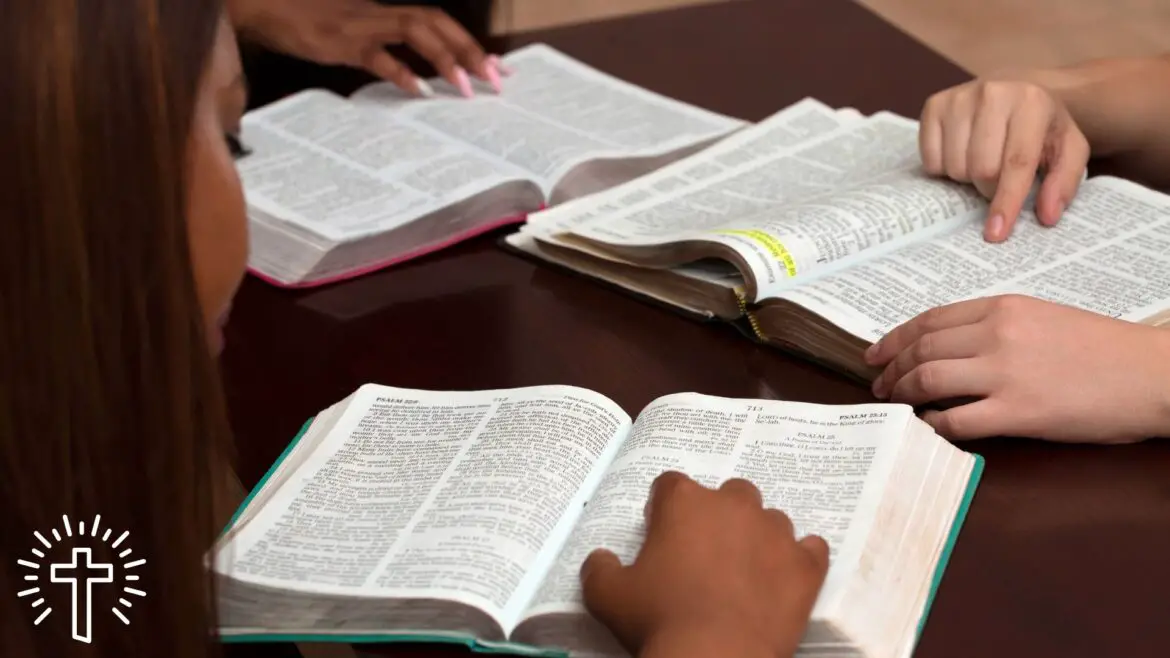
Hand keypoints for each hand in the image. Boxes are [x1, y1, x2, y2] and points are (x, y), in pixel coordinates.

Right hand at [229, 0, 501, 96]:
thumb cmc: (307, 21)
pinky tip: (418, 91)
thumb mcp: (353, 35)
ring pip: (415, 30)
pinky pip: (377, 55)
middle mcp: (380, 12)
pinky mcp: (341, 41)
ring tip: (466, 87)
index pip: (438, 22)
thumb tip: (417, 78)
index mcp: (386, 12)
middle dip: (469, 49)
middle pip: (436, 22)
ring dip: (444, 58)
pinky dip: (400, 72)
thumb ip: (385, 49)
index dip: (469, 42)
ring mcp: (362, 24)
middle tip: (495, 79)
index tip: (497, 67)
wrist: (262, 5)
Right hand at [580, 472, 828, 657]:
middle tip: (705, 554)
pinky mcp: (806, 565)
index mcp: (685, 502)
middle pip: (728, 493)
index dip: (664, 509)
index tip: (661, 534)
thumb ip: (600, 567)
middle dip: (718, 516)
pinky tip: (786, 578)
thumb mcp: (607, 596)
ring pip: (771, 519)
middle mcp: (734, 504)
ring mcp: (776, 532)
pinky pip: (811, 548)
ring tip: (746, 571)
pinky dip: (799, 559)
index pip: (670, 485)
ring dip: (758, 536)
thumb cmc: (659, 620)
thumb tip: (600, 558)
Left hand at [866, 295, 1169, 442]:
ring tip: (893, 404)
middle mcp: (998, 335)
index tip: (877, 353)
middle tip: (877, 384)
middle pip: (922, 350)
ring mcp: (1006, 374)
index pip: (930, 321)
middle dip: (891, 369)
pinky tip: (928, 426)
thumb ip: (995, 326)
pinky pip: (957, 420)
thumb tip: (950, 347)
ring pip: (929, 381)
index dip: (895, 339)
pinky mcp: (1019, 412)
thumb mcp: (1043, 318)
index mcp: (1003, 308)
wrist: (1152, 374)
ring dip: (902, 394)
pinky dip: (933, 424)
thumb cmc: (1103, 349)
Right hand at [919, 79, 1090, 241]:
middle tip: (1001, 180)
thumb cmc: (1042, 126)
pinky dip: (945, 168)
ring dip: (967, 177)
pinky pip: (931, 160)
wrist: (1017, 87)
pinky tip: (962, 153)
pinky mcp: (934, 105)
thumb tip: (1047, 216)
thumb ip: (1064, 182)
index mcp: (1031, 103)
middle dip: (989, 188)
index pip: (1016, 163)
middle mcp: (992, 94)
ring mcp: (959, 98)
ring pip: (954, 166)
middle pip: (981, 169)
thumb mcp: (1068, 149)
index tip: (996, 233)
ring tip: (983, 161)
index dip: (1006, 201)